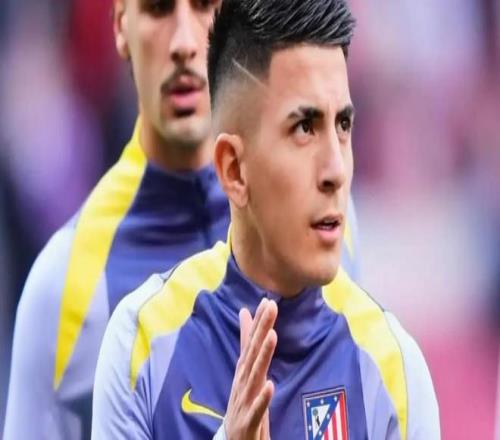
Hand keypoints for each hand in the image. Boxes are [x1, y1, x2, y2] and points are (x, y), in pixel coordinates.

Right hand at [224, 298, 277, 439]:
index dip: (259, 322)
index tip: (267, 301)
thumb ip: (246, 343)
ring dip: (263, 356)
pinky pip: (257, 410)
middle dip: (262, 329)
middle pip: (253, 353)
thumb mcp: (246, 371)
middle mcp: (242, 382)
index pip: (252, 343)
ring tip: (272, 336)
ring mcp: (244, 401)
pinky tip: (270, 385)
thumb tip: (245, 312)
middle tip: (271, 307)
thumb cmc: (243, 402)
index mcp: (244, 371)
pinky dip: (263, 398)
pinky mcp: (248, 421)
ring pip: (254, 376)